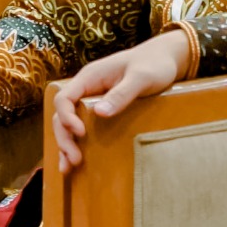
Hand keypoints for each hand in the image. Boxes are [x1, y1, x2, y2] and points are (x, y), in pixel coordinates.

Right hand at [50, 33, 191, 171]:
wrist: (165, 59)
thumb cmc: (153, 65)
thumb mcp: (141, 78)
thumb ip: (121, 94)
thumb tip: (99, 113)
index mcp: (89, 77)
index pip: (64, 98)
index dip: (66, 117)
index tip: (81, 133)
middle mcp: (86, 89)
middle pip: (62, 115)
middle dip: (64, 137)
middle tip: (75, 159)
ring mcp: (92, 100)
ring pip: (68, 123)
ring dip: (66, 144)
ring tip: (69, 167)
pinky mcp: (101, 110)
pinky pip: (83, 126)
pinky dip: (77, 143)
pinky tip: (76, 161)